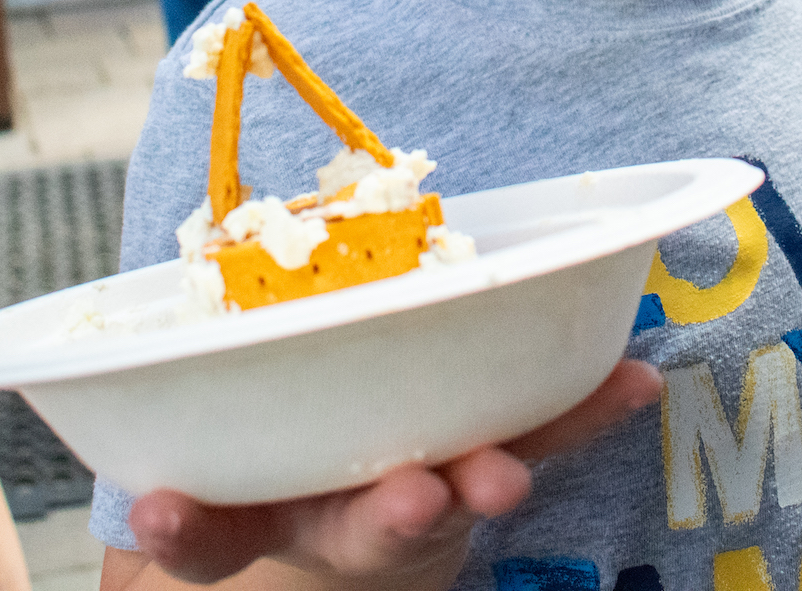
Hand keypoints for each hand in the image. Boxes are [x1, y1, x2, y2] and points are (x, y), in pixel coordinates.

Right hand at [122, 360, 663, 588]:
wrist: (361, 504)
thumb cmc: (281, 431)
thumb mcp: (234, 411)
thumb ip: (209, 359)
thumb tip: (166, 269)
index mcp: (259, 506)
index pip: (211, 531)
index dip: (186, 524)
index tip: (165, 511)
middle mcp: (342, 514)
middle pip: (358, 528)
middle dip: (388, 512)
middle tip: (415, 494)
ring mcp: (425, 491)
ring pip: (456, 499)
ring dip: (487, 480)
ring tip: (505, 475)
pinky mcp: (494, 460)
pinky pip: (545, 438)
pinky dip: (589, 409)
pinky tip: (637, 381)